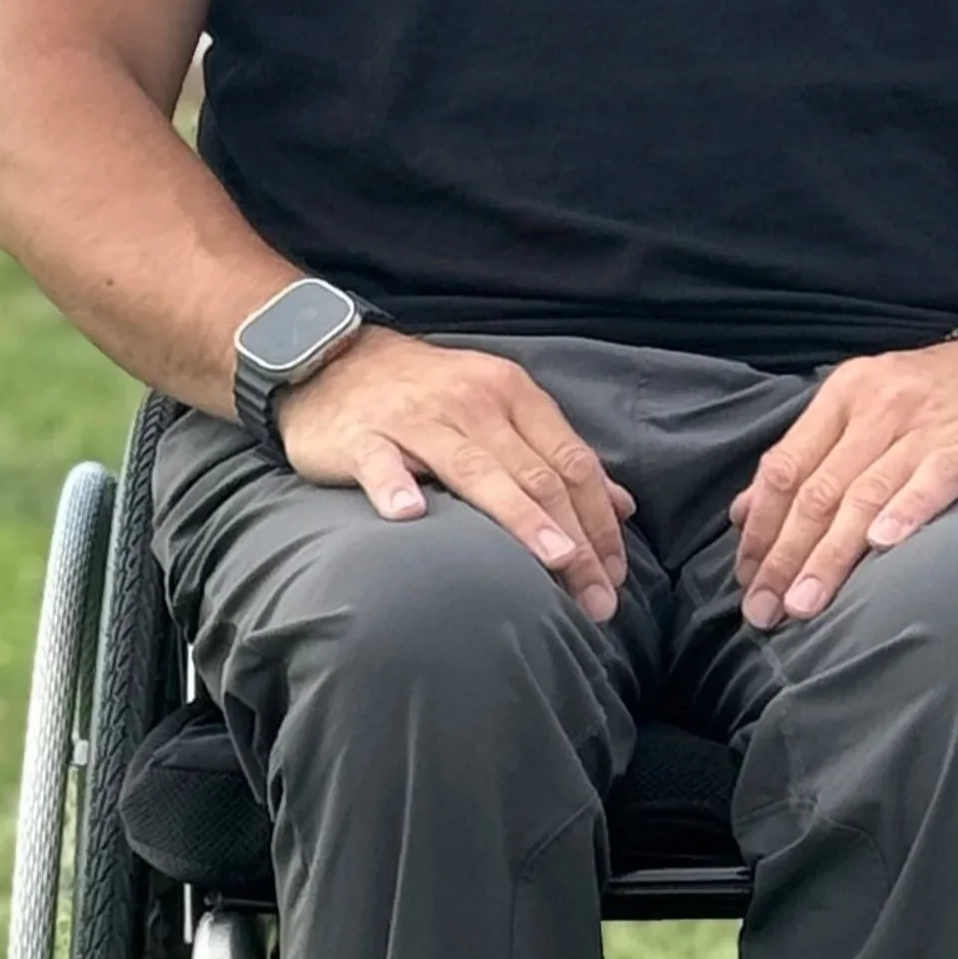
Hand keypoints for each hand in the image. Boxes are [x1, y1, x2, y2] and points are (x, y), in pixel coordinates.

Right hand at [277, 328, 635, 620]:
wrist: (335, 358)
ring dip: (518, 516)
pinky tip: (410, 515)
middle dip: (575, 541)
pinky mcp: (363, 435)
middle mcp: (472, 403)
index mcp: (512, 395)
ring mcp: (416, 418)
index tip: (615, 575)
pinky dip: (395, 486)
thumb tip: (622, 504)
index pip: (571, 461)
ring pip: (475, 469)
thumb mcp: (501, 409)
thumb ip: (557, 454)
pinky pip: (382, 462)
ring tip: (553, 559)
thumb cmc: (429, 394)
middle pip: (535, 475)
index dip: (599, 520)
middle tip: (598, 600)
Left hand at [729, 342, 957, 628]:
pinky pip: (933, 481)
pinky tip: (882, 545)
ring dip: (829, 554)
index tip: (745, 580)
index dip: (761, 526)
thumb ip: (809, 455)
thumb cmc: (940, 400)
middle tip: (763, 611)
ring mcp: (927, 425)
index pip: (786, 466)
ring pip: (865, 493)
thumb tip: (743, 511)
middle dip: (784, 555)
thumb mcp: (866, 409)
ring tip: (804, 604)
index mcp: (844, 395)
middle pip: (819, 489)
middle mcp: (879, 406)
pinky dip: (905, 512)